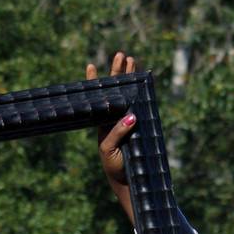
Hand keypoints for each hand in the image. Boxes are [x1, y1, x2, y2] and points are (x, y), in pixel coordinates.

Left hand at [86, 51, 139, 222]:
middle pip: (114, 89)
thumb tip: (132, 116)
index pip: (97, 96)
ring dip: (130, 77)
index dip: (93, 81)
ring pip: (127, 93)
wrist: (126, 179)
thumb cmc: (114, 164)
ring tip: (132, 60)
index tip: (90, 66)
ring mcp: (126, 119)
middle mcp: (113, 117)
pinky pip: (139, 104)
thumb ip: (118, 133)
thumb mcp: (110, 149)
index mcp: (102, 121)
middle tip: (120, 54)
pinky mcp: (138, 124)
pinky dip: (142, 92)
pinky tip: (143, 82)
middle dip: (117, 71)